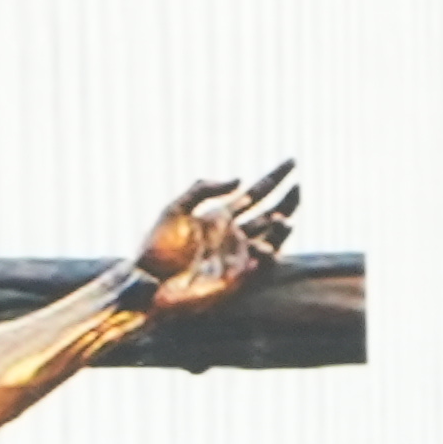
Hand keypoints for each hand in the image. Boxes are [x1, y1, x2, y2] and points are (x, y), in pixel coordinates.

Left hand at [126, 162, 296, 319]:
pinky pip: (258, 266)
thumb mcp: (176, 209)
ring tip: (280, 219)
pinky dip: (265, 255)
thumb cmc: (156, 248)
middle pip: (271, 214)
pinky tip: (264, 247)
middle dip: (287, 201)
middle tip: (297, 186)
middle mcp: (234, 235)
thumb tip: (240, 179)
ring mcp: (236, 256)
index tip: (292, 161)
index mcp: (221, 216)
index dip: (275, 178)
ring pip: (270, 239)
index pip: (256, 193)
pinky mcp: (234, 279)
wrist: (145, 282)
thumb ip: (203, 189)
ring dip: (279, 229)